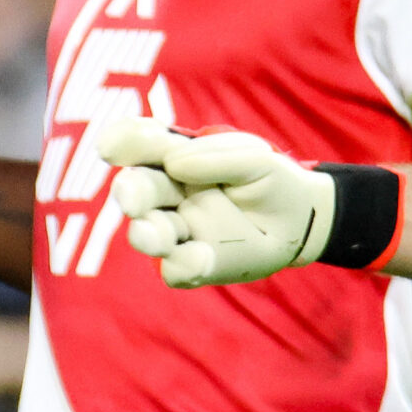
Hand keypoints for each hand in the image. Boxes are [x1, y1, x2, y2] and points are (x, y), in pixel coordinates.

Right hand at [99, 117, 334, 286]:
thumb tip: (174, 164)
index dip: (124, 143)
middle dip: (132, 193)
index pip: (140, 145)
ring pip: (148, 234)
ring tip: (153, 236)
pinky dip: (185, 263)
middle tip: (131, 199)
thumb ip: (216, 157)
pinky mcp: (188, 264)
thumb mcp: (254, 159)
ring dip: (148, 235)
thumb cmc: (267, 181)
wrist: (298, 220)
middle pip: (138, 190)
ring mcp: (174, 230)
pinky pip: (176, 268)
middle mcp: (164, 193)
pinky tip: (200, 257)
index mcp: (172, 157)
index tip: (112, 147)